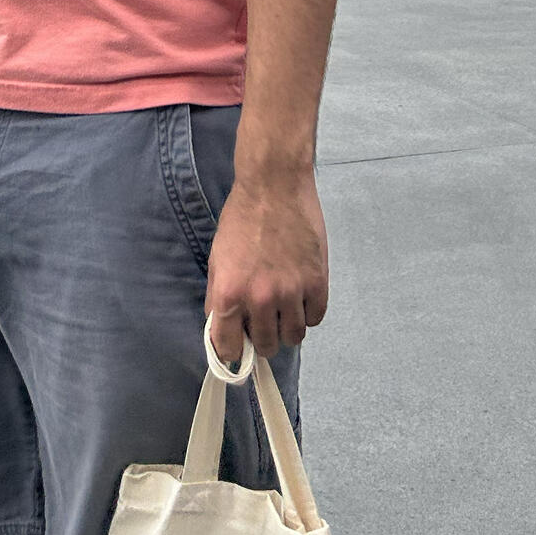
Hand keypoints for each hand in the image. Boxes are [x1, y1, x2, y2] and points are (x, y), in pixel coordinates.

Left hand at [205, 169, 328, 363]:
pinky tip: (301, 296)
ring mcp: (292, 292)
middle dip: (262, 337)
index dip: (232, 349)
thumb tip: (221, 330)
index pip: (229, 349)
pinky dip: (308, 312)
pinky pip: (315, 318)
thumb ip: (218, 298)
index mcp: (229, 293)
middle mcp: (260, 298)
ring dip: (287, 327)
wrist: (274, 185)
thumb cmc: (241, 219)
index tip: (238, 343)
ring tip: (283, 308)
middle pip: (266, 346)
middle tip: (263, 319)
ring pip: (293, 337)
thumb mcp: (217, 259)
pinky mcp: (318, 282)